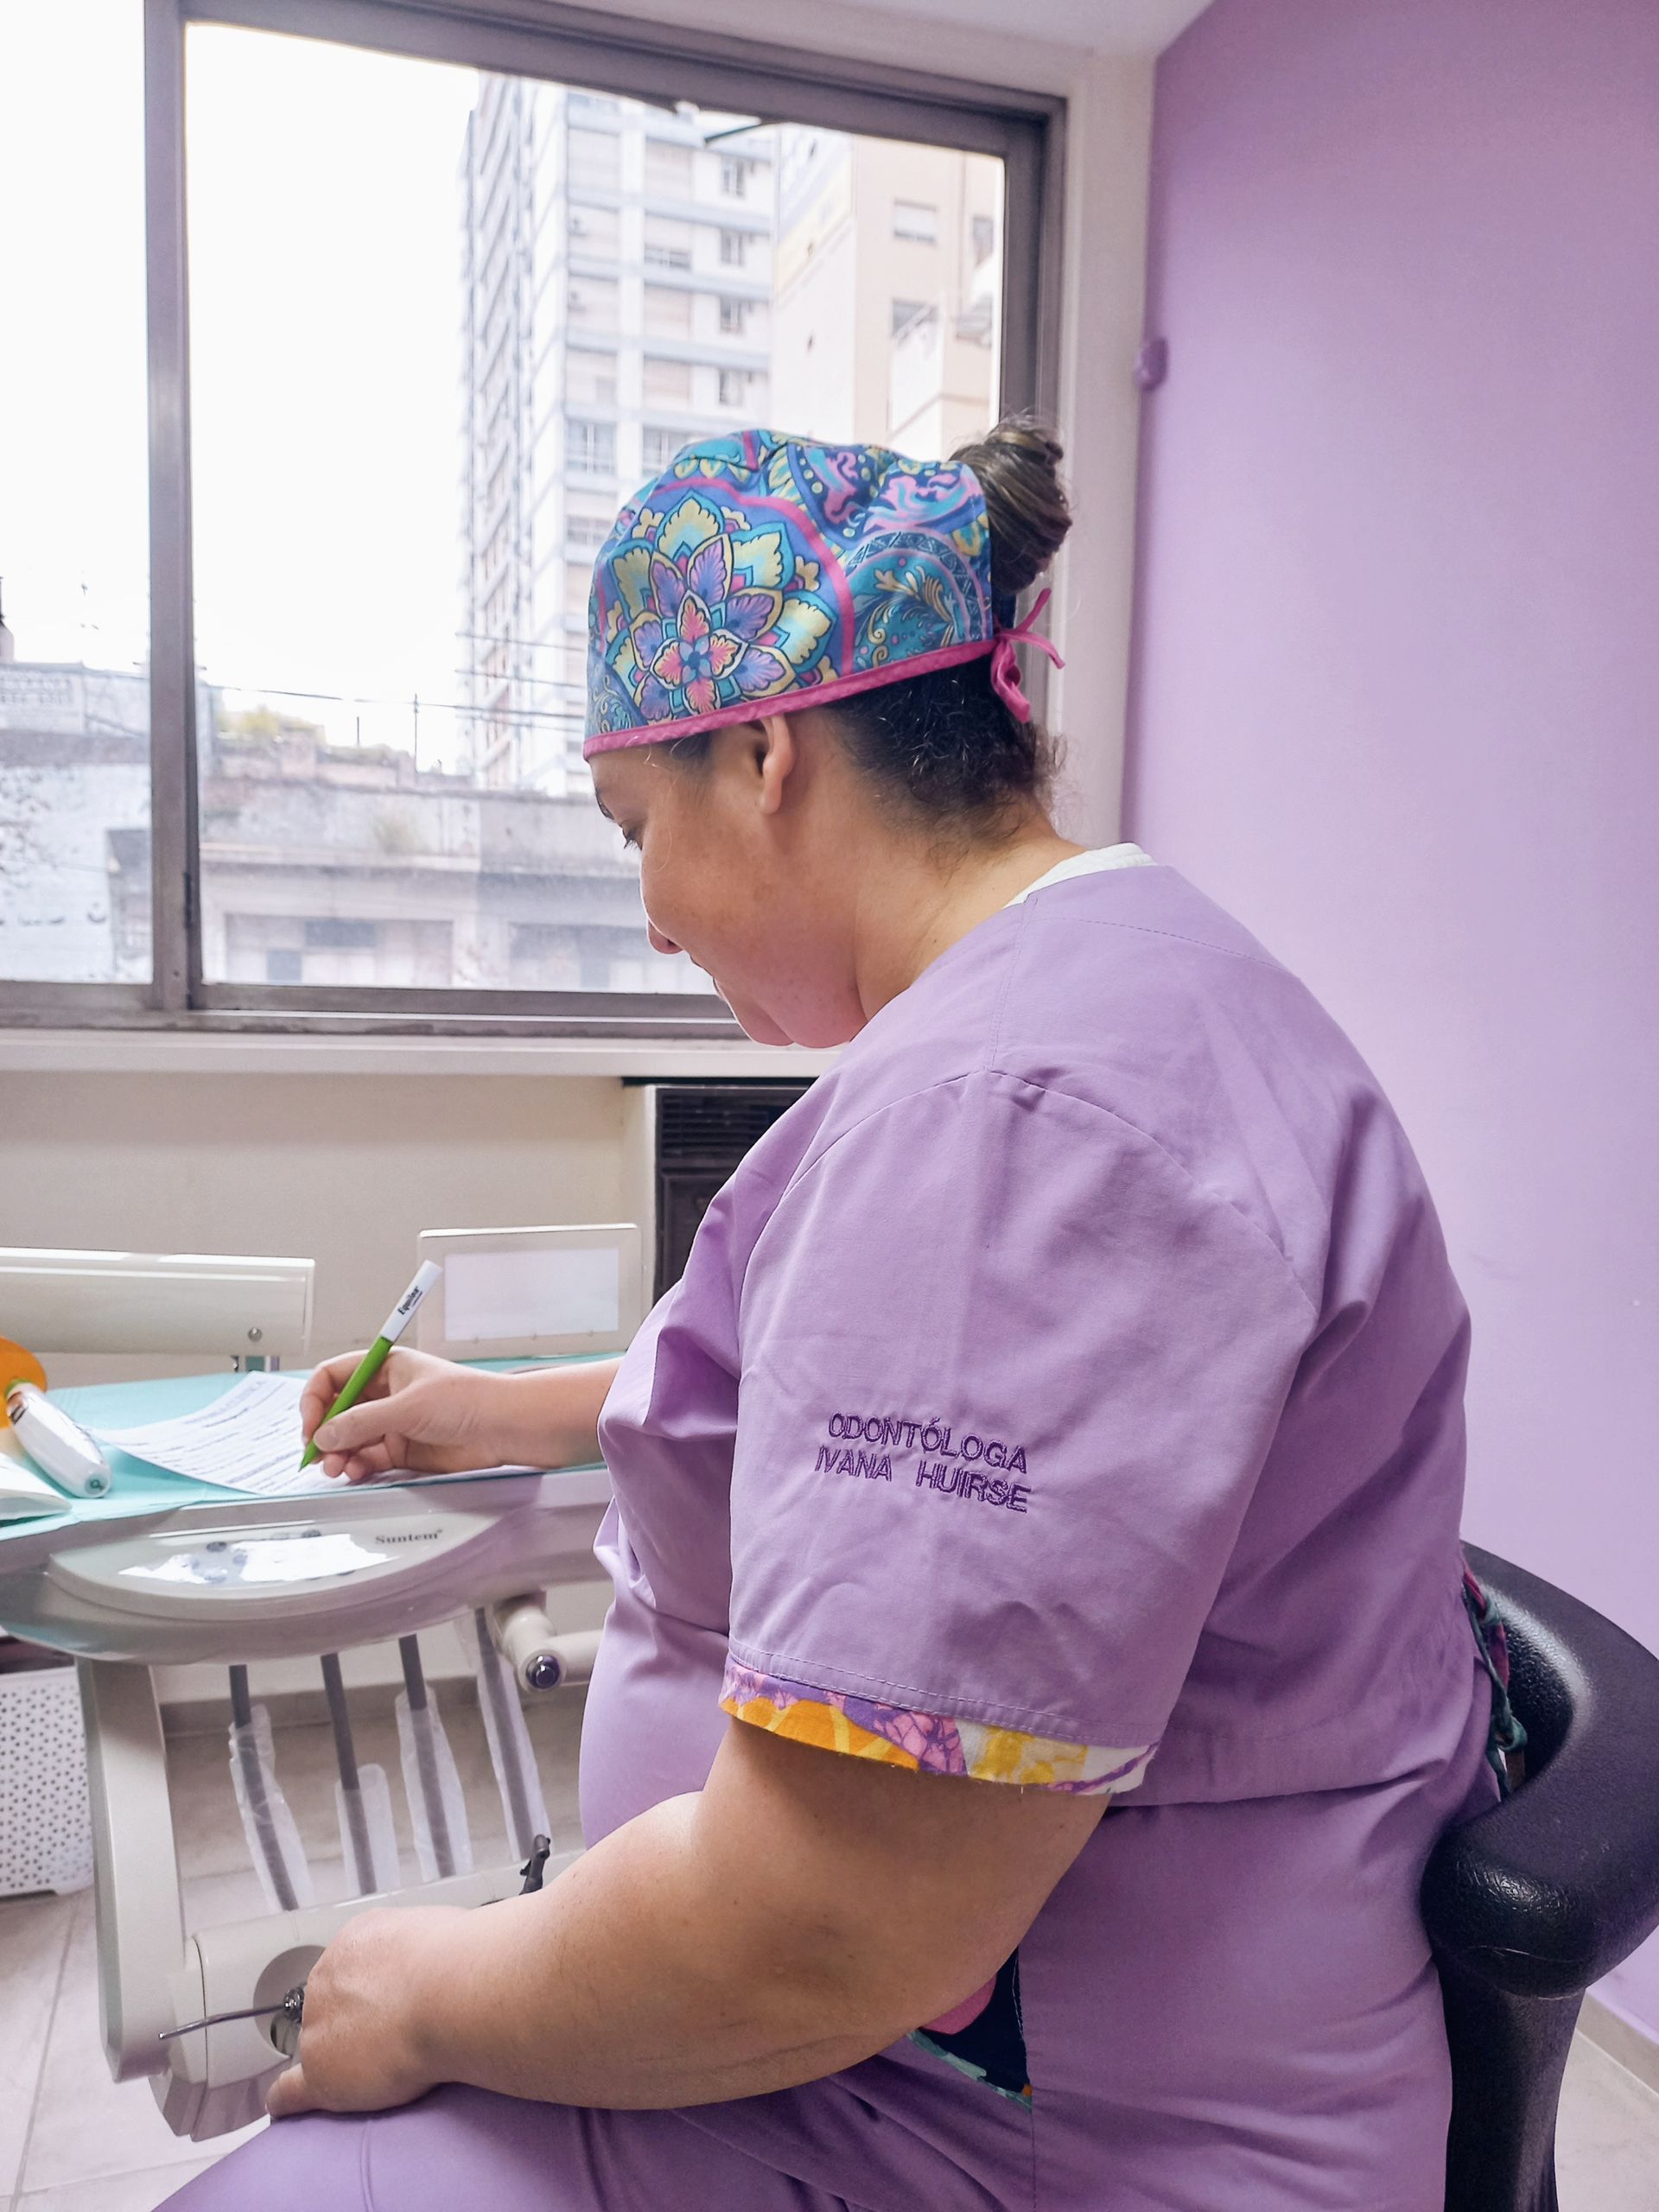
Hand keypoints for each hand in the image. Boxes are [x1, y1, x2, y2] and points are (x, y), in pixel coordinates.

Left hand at [266, 1906, 463, 2118]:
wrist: (448, 1991)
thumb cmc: (458, 1960)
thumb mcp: (439, 1931)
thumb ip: (420, 1950)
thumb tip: (436, 1961)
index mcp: (356, 1940)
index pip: (354, 1970)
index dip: (375, 1991)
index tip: (396, 2004)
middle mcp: (329, 1975)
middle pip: (333, 2006)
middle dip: (358, 2020)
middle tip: (399, 2036)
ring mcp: (318, 2024)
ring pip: (320, 2045)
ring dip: (341, 2057)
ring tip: (382, 2071)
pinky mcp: (320, 2071)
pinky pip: (292, 2089)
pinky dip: (288, 2099)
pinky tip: (285, 2108)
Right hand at [301, 1347, 500, 1482]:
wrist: (504, 1428)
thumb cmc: (467, 1401)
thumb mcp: (408, 1407)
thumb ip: (362, 1422)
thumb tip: (323, 1435)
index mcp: (385, 1368)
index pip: (334, 1376)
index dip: (316, 1399)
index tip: (311, 1425)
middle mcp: (385, 1394)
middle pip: (338, 1411)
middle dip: (324, 1432)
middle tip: (317, 1454)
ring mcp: (393, 1423)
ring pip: (350, 1438)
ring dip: (338, 1453)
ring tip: (338, 1468)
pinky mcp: (403, 1450)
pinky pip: (368, 1458)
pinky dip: (357, 1466)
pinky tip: (355, 1472)